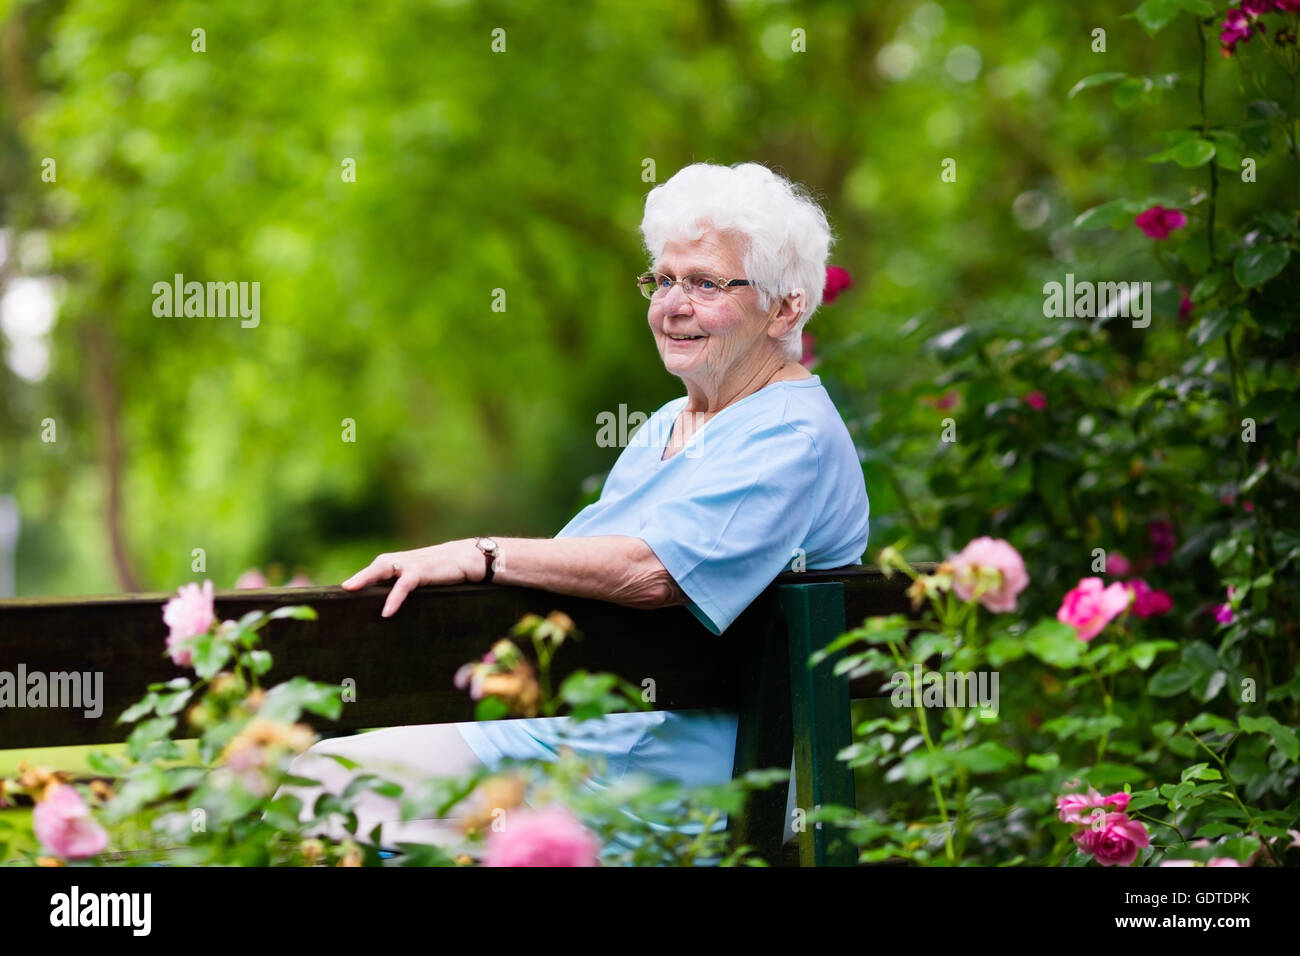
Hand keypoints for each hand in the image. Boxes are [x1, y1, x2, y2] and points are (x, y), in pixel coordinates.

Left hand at [341, 540, 478, 617]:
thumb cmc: (449, 571)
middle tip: (343, 588)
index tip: (345, 590)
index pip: (378, 569)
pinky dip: (394, 598)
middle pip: (376, 566)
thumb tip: (395, 605)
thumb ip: (409, 584)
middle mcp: (403, 561)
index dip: (362, 578)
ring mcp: (411, 564)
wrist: (470, 558)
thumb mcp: (426, 576)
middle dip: (359, 576)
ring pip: (383, 568)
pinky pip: (404, 585)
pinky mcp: (422, 571)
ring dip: (365, 577)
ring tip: (350, 589)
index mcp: (403, 563)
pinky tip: (387, 612)